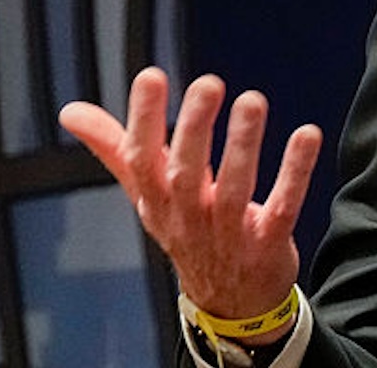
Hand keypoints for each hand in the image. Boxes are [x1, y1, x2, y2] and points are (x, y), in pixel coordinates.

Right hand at [59, 67, 324, 323]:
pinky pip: (283, 207)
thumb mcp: (146, 193)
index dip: (144, 120)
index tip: (151, 76)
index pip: (141, 158)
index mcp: (155, 200)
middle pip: (186, 174)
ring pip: (235, 190)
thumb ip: (114, 148)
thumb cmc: (186, 229)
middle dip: (195, 128)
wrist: (229, 300)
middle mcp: (188, 217)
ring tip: (253, 100)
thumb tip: (69, 112)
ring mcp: (228, 234)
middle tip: (208, 83)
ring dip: (244, 146)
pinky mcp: (268, 243)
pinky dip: (295, 173)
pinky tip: (307, 134)